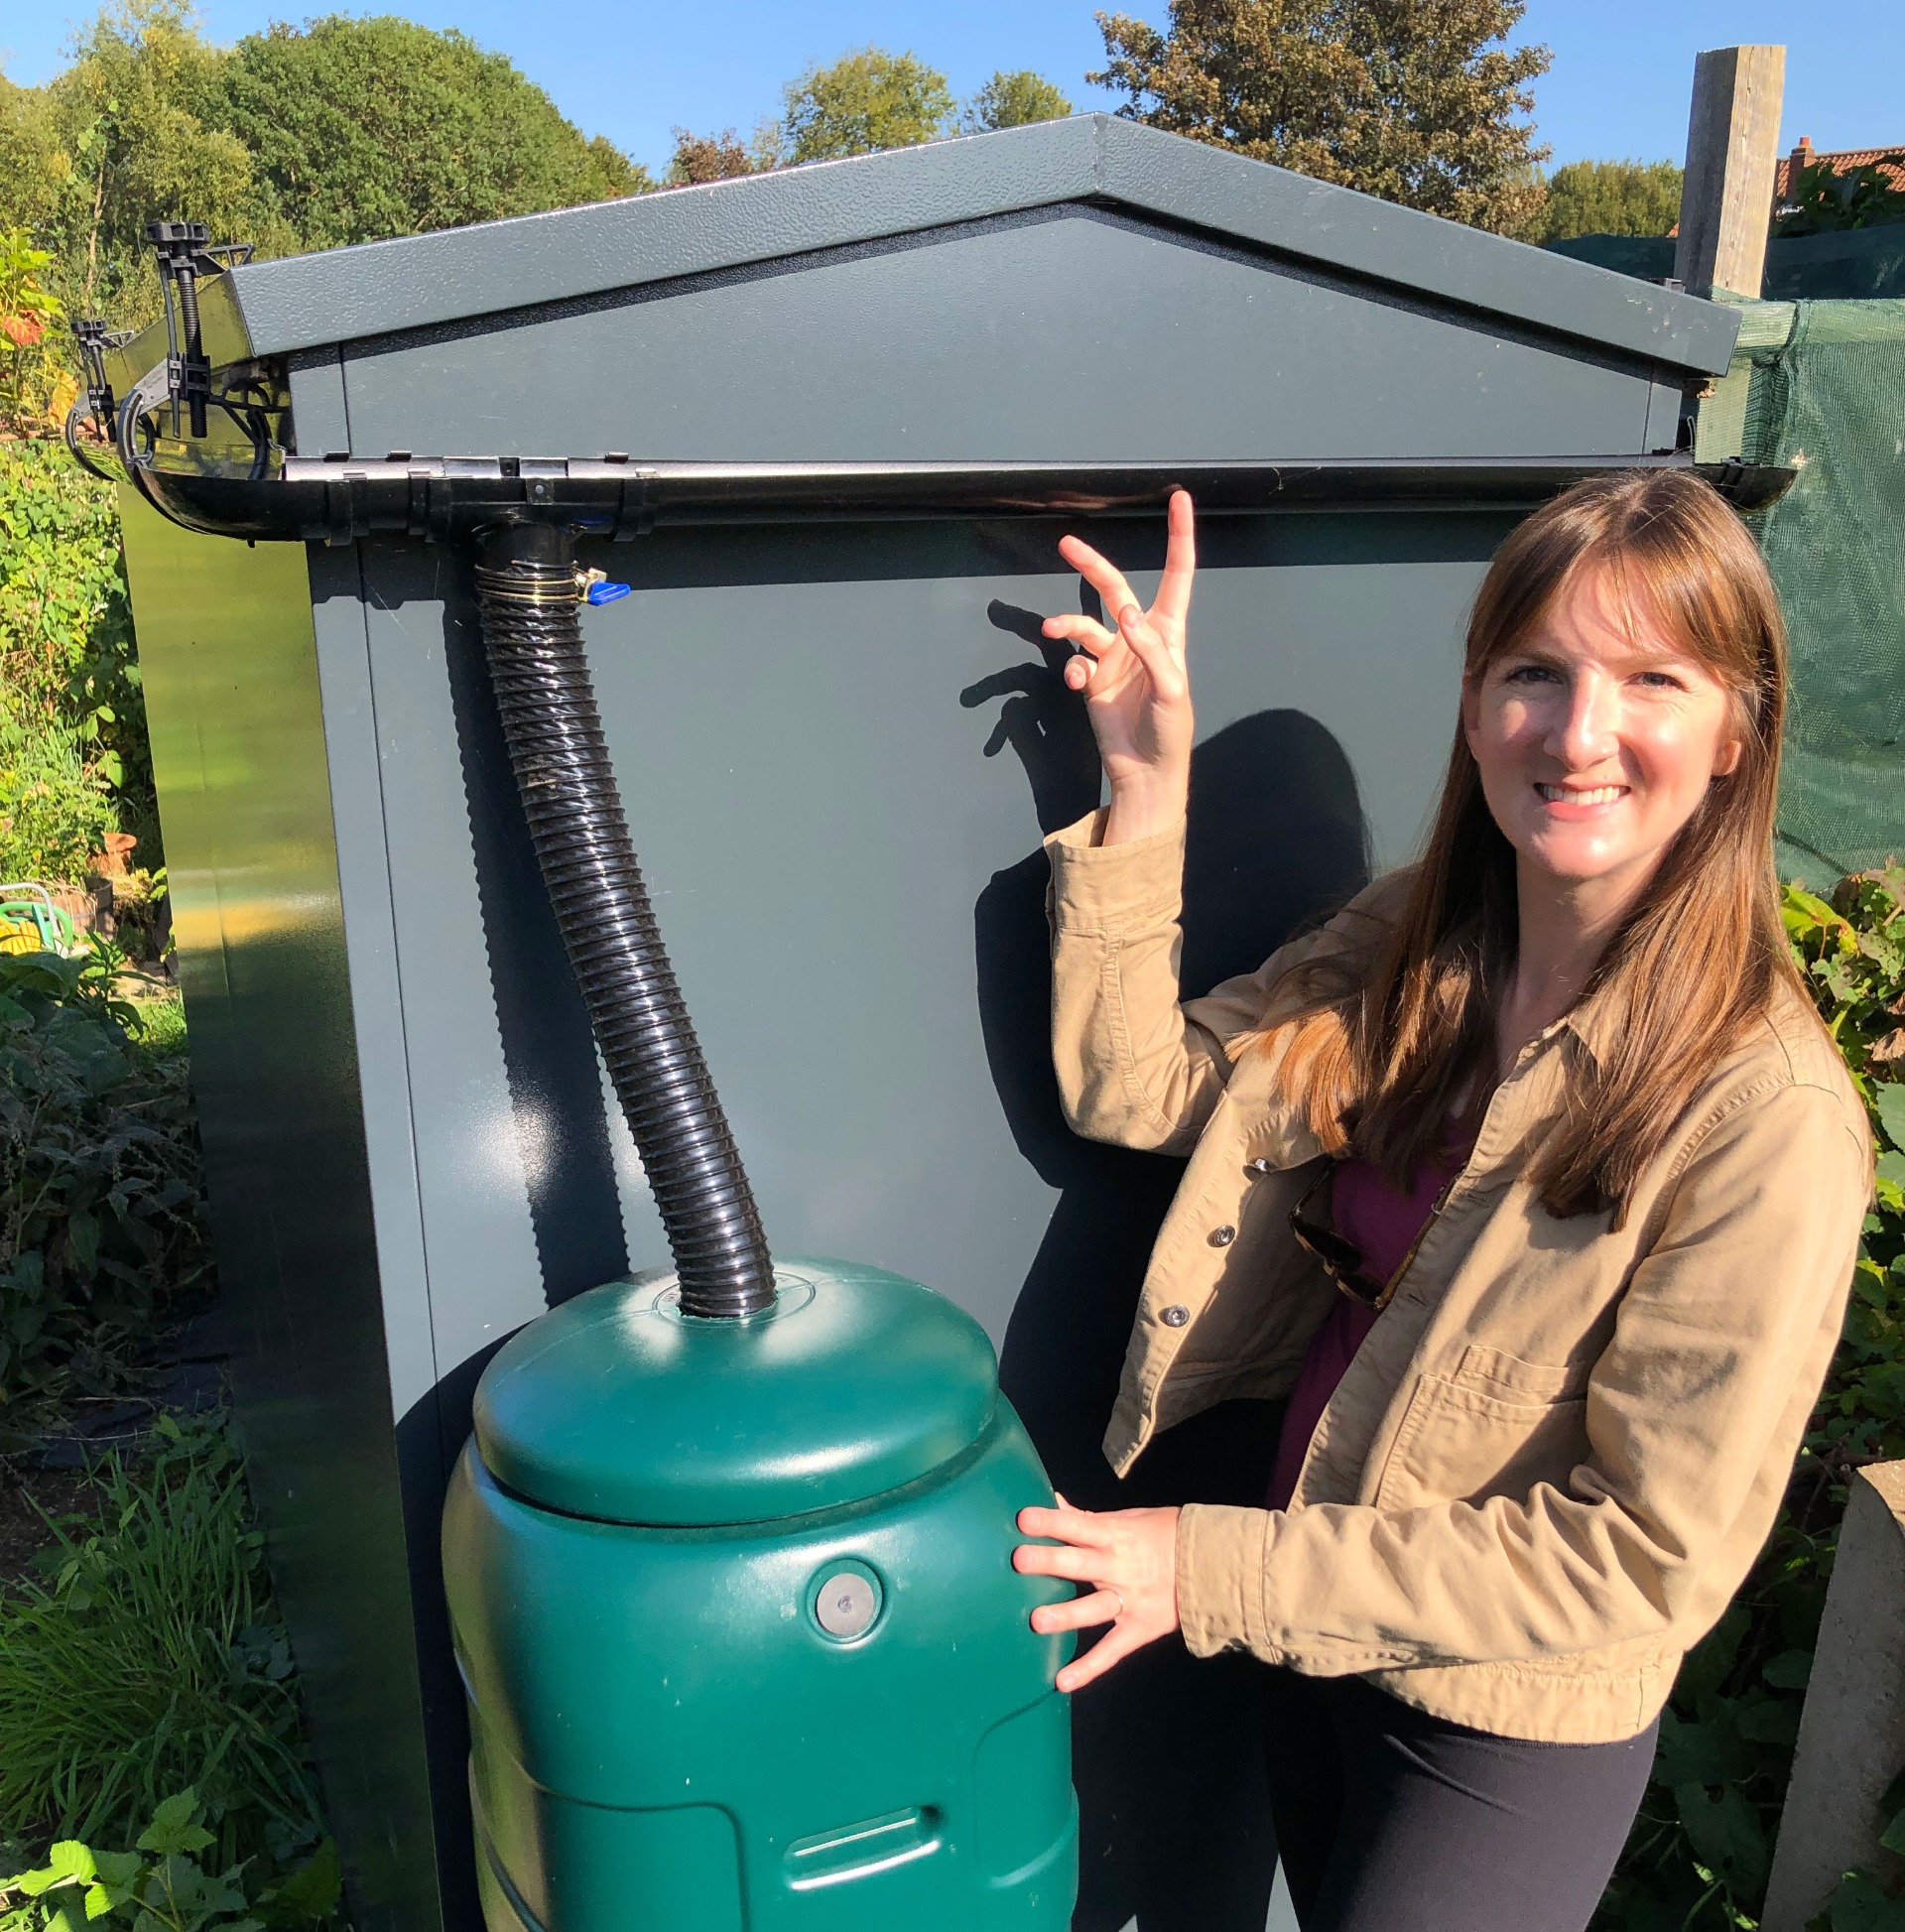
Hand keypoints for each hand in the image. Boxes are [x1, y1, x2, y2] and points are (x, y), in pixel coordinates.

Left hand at [1014, 1496, 1181, 1691]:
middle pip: (1081, 1564)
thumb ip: (1088, 1517)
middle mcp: (1121, 1568)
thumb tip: (1053, 1500)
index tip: (1024, 1518)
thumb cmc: (1167, 1535)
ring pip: (1094, 1608)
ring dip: (1066, 1614)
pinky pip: (1112, 1650)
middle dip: (1051, 1561)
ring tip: (1037, 1622)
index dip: (1053, 1521)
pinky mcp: (1139, 1629)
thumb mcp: (1130, 1517)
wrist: (1215, 1567)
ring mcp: (1130, 1601)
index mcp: (1117, 1535)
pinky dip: (1089, 1668)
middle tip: (1020, 1560)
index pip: (1079, 1525)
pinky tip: (1062, 1681)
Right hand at [1040, 489, 1195, 845]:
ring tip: (1051, 631)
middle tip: (1067, 543)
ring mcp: (1114, 658)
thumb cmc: (1170, 731)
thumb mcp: (1170, 690)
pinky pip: (1075, 663)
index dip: (1178, 537)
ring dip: (1065, 625)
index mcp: (1167, 632)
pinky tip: (1078, 686)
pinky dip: (1072, 670)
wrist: (1145, 771)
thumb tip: (1127, 613)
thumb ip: (1150, 650)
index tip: (1179, 499)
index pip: (1177, 574)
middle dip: (1091, 565)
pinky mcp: (1094, 680)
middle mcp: (1139, 638)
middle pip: (1114, 589)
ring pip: (1084, 626)